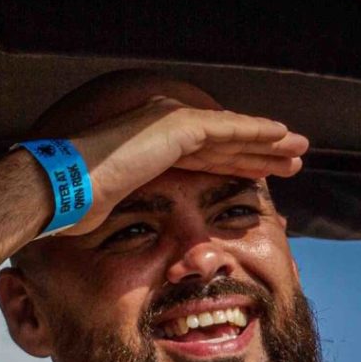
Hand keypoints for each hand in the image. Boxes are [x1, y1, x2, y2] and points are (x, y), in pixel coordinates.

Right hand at [61, 98, 308, 236]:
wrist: (63, 190)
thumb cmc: (78, 207)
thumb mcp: (117, 209)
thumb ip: (139, 210)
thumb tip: (144, 239)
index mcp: (149, 146)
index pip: (202, 155)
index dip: (234, 163)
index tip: (260, 174)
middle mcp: (160, 127)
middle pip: (222, 143)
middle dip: (258, 152)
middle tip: (290, 159)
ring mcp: (168, 122)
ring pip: (231, 134)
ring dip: (267, 142)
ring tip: (297, 149)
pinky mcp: (176, 126)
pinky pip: (227, 130)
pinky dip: (255, 133)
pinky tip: (280, 137)